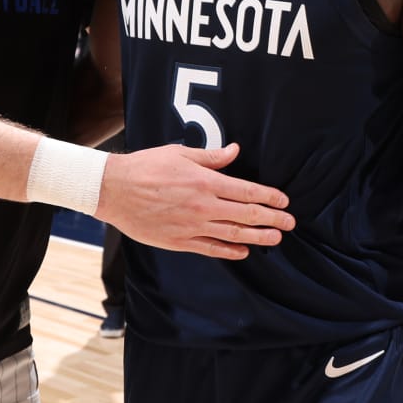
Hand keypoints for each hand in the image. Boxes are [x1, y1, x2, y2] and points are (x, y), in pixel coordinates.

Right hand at [95, 143, 294, 259]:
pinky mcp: (179, 241)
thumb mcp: (180, 154)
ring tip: (275, 239)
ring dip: (258, 237)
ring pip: (233, 234)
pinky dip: (230, 250)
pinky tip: (243, 250)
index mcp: (205, 182)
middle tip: (290, 223)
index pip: (246, 191)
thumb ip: (211, 157)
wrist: (113, 190)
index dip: (269, 197)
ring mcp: (191, 226)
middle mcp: (202, 206)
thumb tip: (235, 151)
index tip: (284, 201)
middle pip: (246, 214)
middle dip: (272, 219)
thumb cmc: (145, 167)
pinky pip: (211, 248)